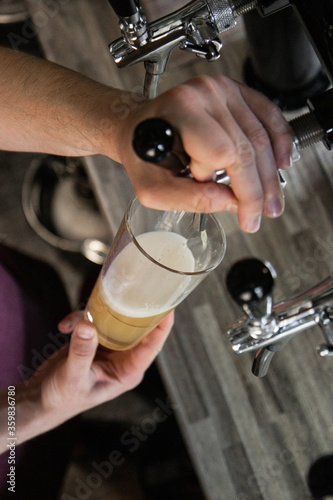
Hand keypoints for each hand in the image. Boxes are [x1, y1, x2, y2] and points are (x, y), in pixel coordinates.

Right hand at [31, 311, 173, 423]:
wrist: (39, 399)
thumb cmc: (61, 399)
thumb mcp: (73, 377)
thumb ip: (82, 352)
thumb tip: (88, 326)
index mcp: (128, 372)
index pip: (153, 346)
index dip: (162, 325)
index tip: (168, 305)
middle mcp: (123, 359)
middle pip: (137, 327)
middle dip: (129, 310)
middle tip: (126, 292)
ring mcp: (109, 348)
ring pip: (113, 320)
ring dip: (94, 315)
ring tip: (75, 321)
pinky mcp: (94, 340)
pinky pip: (93, 320)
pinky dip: (78, 319)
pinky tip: (63, 327)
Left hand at [115, 75, 292, 232]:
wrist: (138, 128)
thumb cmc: (143, 156)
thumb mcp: (153, 189)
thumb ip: (191, 199)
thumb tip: (233, 202)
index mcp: (180, 110)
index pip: (223, 152)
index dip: (229, 183)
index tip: (225, 202)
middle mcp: (204, 93)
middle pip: (248, 147)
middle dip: (258, 189)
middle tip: (260, 215)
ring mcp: (222, 88)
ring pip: (262, 137)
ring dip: (270, 174)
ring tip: (271, 200)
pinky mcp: (234, 90)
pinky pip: (269, 116)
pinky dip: (280, 142)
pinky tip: (282, 162)